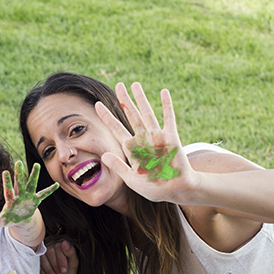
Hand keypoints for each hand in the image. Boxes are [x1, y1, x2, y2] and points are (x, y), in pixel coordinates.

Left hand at [0, 161, 57, 230]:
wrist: (20, 219)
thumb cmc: (9, 218)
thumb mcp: (0, 221)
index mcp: (11, 199)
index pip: (8, 189)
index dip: (7, 181)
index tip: (5, 171)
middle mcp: (19, 195)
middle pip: (19, 183)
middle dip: (19, 174)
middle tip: (18, 162)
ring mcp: (28, 196)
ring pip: (31, 184)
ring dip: (34, 175)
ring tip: (37, 165)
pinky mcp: (35, 200)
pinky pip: (43, 195)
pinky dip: (49, 191)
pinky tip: (56, 185)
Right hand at [40, 240, 77, 273]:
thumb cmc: (69, 267)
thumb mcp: (74, 261)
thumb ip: (70, 252)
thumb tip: (64, 242)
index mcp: (61, 244)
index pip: (58, 248)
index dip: (61, 260)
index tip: (64, 270)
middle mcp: (51, 245)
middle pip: (50, 252)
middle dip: (55, 266)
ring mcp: (43, 251)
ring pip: (43, 258)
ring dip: (49, 270)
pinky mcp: (38, 259)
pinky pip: (38, 263)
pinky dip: (43, 271)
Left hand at [96, 82, 198, 203]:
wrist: (176, 190)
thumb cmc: (153, 187)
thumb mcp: (132, 179)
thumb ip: (118, 166)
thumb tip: (103, 155)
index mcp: (131, 149)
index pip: (116, 129)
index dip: (107, 117)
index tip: (97, 105)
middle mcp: (143, 139)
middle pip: (131, 115)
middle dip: (124, 100)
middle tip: (119, 84)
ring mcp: (157, 136)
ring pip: (147, 112)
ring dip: (141, 98)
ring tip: (135, 84)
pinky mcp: (171, 137)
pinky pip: (168, 117)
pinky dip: (166, 104)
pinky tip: (163, 91)